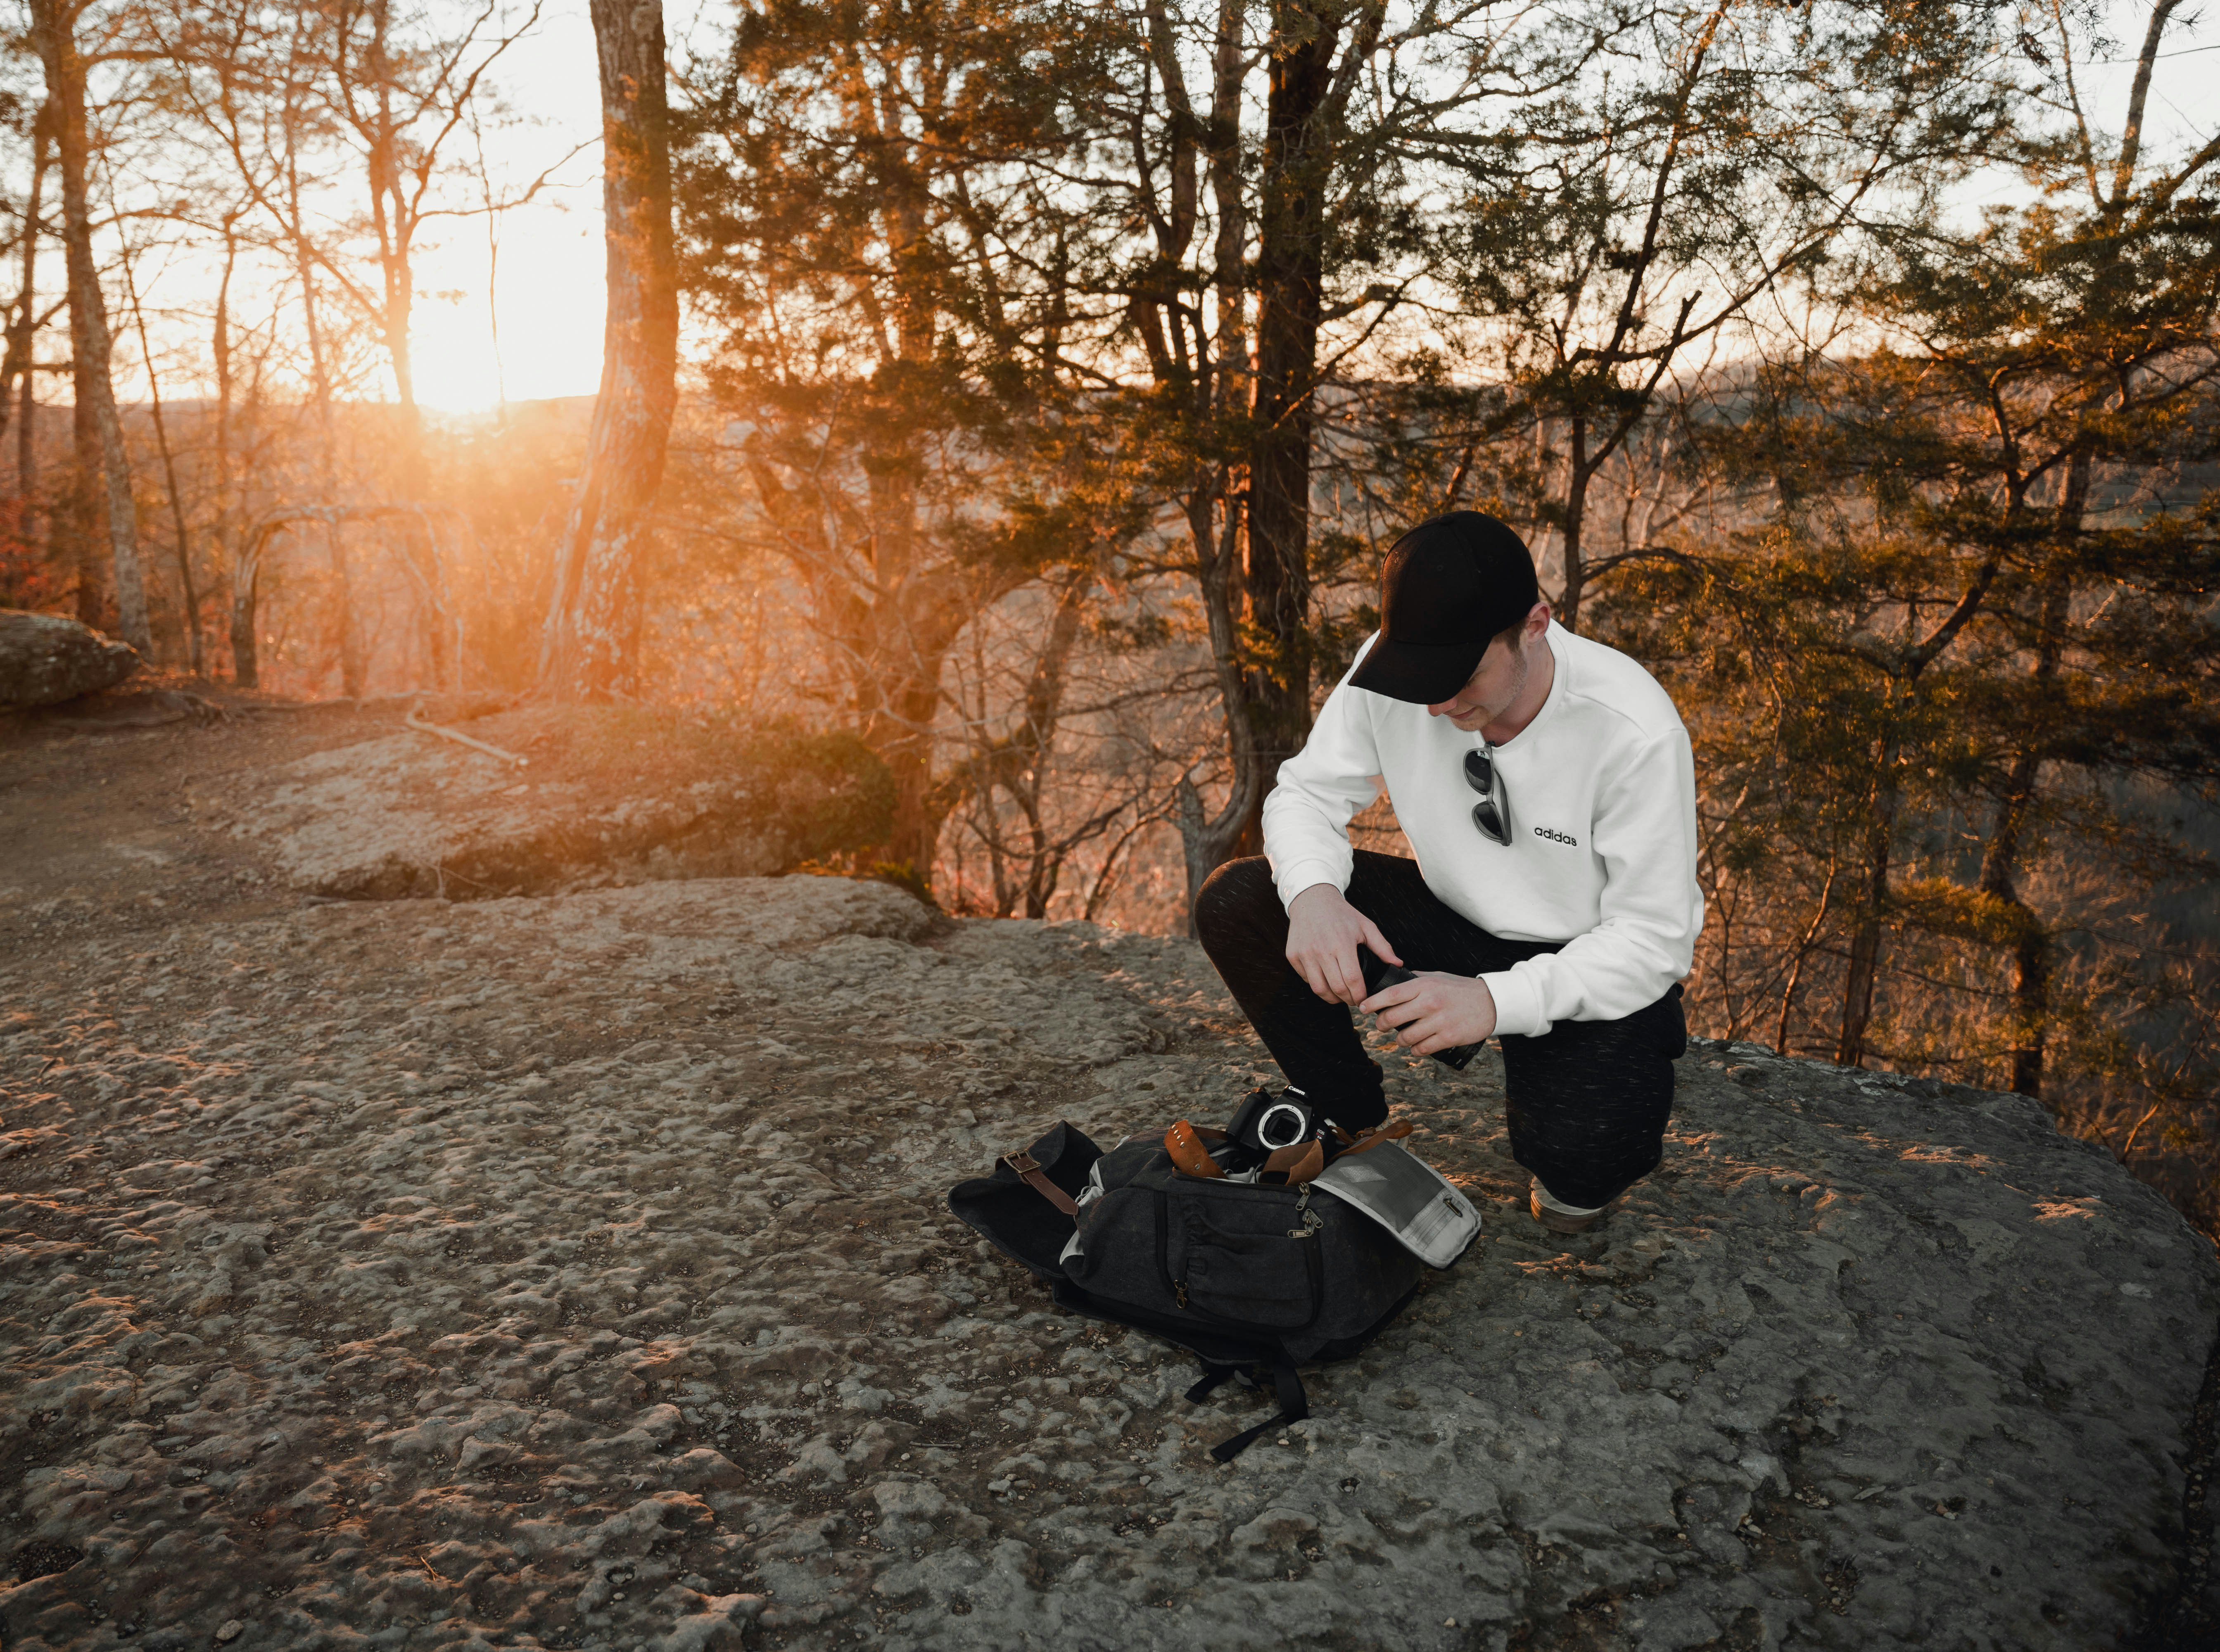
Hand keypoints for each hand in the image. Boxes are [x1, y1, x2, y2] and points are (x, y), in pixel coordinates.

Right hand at [1285, 883, 1401, 1005]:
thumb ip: (1382, 946)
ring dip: (1332, 998)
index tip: (1364, 999)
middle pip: (1336, 988)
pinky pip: (1306, 979)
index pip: (1352, 980)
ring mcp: (1305, 953)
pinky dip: (1318, 985)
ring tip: (1341, 996)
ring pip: (1319, 989)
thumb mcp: (1365, 926)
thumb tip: (1398, 964)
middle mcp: (1321, 950)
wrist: (1311, 900)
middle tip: (1354, 1000)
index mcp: (1342, 943)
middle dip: (1348, 1000)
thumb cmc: (1341, 914)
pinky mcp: (1293, 956)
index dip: (1360, 995)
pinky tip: (1327, 981)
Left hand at [1361, 971, 1496, 1056]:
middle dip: (1382, 1025)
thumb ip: (1415, 979)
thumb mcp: (1437, 977)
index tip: (1362, 1007)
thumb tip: (1392, 980)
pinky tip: (1417, 1046)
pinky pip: (1422, 1049)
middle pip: (1393, 1018)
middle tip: (1381, 1026)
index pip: (1390, 994)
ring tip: (1402, 1038)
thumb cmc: (1461, 989)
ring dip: (1400, 1040)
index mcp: (1424, 986)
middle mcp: (1430, 1002)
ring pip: (1406, 1037)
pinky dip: (1416, 1050)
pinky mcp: (1449, 1037)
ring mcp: (1439, 1021)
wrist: (1491, 1002)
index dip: (1372, 1002)